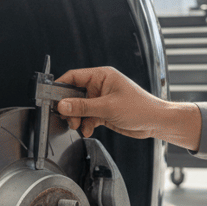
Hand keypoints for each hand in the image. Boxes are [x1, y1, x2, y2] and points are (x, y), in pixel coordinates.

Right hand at [56, 66, 200, 149]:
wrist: (155, 122)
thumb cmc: (140, 108)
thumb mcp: (108, 107)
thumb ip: (83, 107)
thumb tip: (63, 105)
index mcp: (102, 76)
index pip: (74, 76)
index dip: (60, 87)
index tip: (50, 98)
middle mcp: (100, 86)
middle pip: (74, 95)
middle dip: (70, 108)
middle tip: (69, 118)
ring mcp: (101, 100)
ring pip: (79, 108)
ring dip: (77, 118)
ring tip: (80, 126)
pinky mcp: (104, 112)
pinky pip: (87, 117)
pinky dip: (86, 124)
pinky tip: (89, 129)